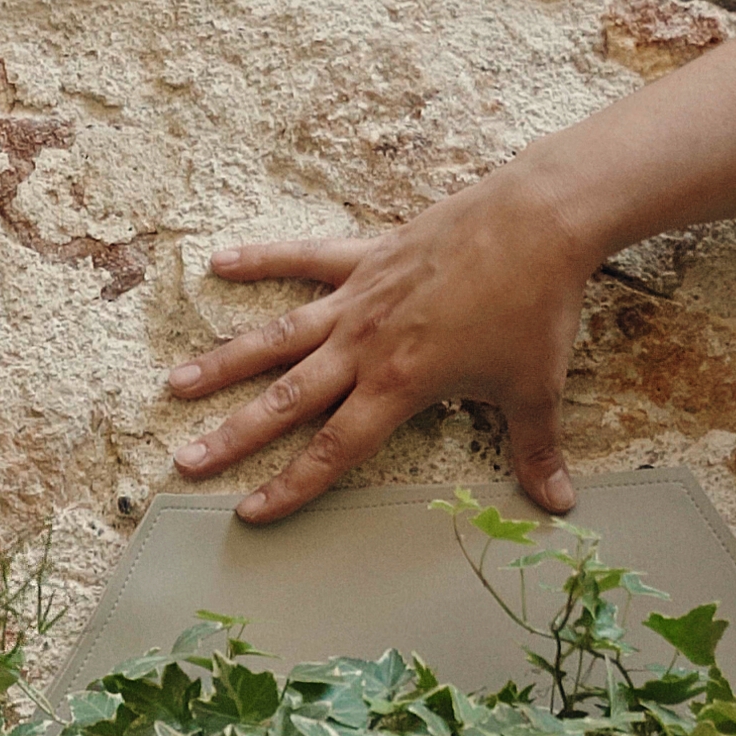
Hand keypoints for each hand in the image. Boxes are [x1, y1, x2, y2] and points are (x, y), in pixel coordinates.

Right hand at [166, 167, 605, 523]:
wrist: (539, 221)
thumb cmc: (535, 308)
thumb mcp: (536, 388)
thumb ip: (535, 449)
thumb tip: (558, 504)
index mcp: (398, 386)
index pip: (333, 451)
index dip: (290, 486)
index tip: (251, 513)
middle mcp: (364, 347)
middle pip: (285, 401)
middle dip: (233, 436)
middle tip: (185, 460)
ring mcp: (359, 300)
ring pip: (276, 338)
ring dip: (225, 362)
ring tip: (178, 384)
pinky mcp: (366, 256)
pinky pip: (304, 260)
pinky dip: (261, 259)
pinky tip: (218, 263)